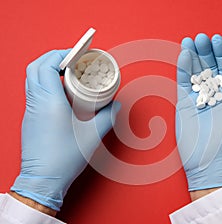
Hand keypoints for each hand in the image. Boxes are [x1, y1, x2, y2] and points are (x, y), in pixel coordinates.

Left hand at [11, 50, 119, 210]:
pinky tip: (61, 93)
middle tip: (71, 60)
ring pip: (32, 79)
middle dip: (52, 58)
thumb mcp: (93, 135)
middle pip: (35, 67)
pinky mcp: (30, 119)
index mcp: (49, 102)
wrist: (43, 180)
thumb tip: (116, 106)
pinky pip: (34, 91)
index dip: (60, 54)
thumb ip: (108, 117)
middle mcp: (36, 103)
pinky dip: (45, 83)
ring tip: (67, 74)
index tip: (76, 54)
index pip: (46, 65)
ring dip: (48, 70)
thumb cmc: (64, 158)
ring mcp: (30, 111)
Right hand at [176, 34, 221, 190]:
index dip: (221, 52)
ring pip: (195, 72)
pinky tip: (183, 56)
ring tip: (189, 41)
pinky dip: (182, 70)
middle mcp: (215, 94)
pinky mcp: (184, 104)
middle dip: (204, 51)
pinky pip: (183, 83)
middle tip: (199, 38)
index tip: (216, 39)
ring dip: (192, 56)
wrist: (210, 160)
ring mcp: (198, 98)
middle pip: (209, 67)